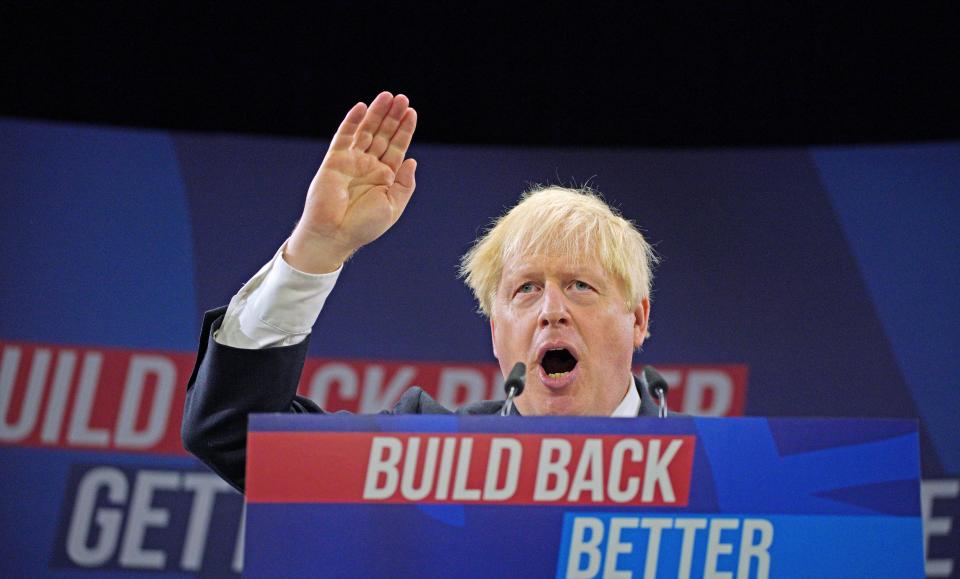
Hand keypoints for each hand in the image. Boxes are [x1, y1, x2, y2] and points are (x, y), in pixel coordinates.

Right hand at [285, 92, 417, 272]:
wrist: (334, 235)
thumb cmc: (364, 226)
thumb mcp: (393, 206)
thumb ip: (404, 183)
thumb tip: (412, 160)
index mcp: (384, 177)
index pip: (396, 147)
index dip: (404, 130)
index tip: (412, 112)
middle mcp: (368, 166)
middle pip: (382, 135)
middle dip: (393, 116)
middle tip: (402, 98)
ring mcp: (351, 162)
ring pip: (365, 131)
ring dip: (376, 113)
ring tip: (388, 96)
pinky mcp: (334, 160)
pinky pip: (344, 136)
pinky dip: (351, 121)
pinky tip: (361, 107)